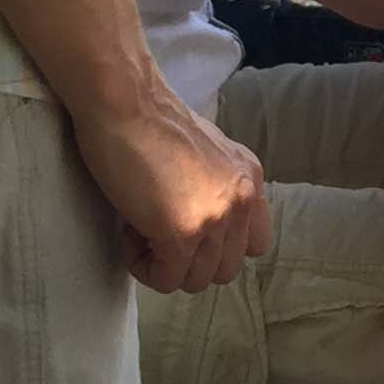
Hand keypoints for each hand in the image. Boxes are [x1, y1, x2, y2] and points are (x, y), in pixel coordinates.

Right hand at [71, 78, 272, 294]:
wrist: (126, 104)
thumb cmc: (152, 123)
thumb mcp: (207, 154)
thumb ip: (218, 188)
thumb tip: (204, 223)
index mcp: (250, 179)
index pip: (257, 244)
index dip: (220, 248)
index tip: (188, 231)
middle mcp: (243, 200)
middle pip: (226, 269)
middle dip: (190, 261)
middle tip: (158, 232)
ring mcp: (216, 218)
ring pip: (197, 280)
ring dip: (165, 265)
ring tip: (140, 230)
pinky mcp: (183, 233)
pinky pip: (168, 279)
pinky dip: (144, 267)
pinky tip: (129, 234)